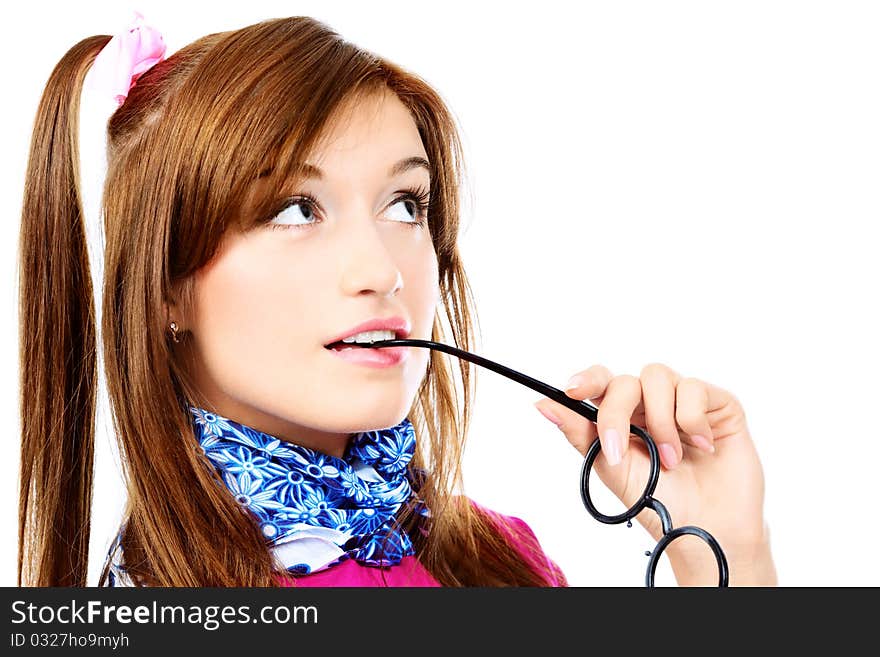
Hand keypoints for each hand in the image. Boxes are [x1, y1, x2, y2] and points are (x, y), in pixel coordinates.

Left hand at [534, 363, 776, 584]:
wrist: (707, 530)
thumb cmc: (659, 502)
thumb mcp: (611, 468)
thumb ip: (579, 432)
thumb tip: (541, 404)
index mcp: (624, 415)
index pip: (601, 382)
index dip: (586, 379)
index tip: (571, 390)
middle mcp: (651, 403)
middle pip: (625, 381)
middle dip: (616, 414)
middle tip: (619, 451)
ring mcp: (684, 401)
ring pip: (658, 377)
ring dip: (659, 422)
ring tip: (670, 460)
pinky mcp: (717, 404)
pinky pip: (694, 388)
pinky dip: (691, 420)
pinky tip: (702, 447)